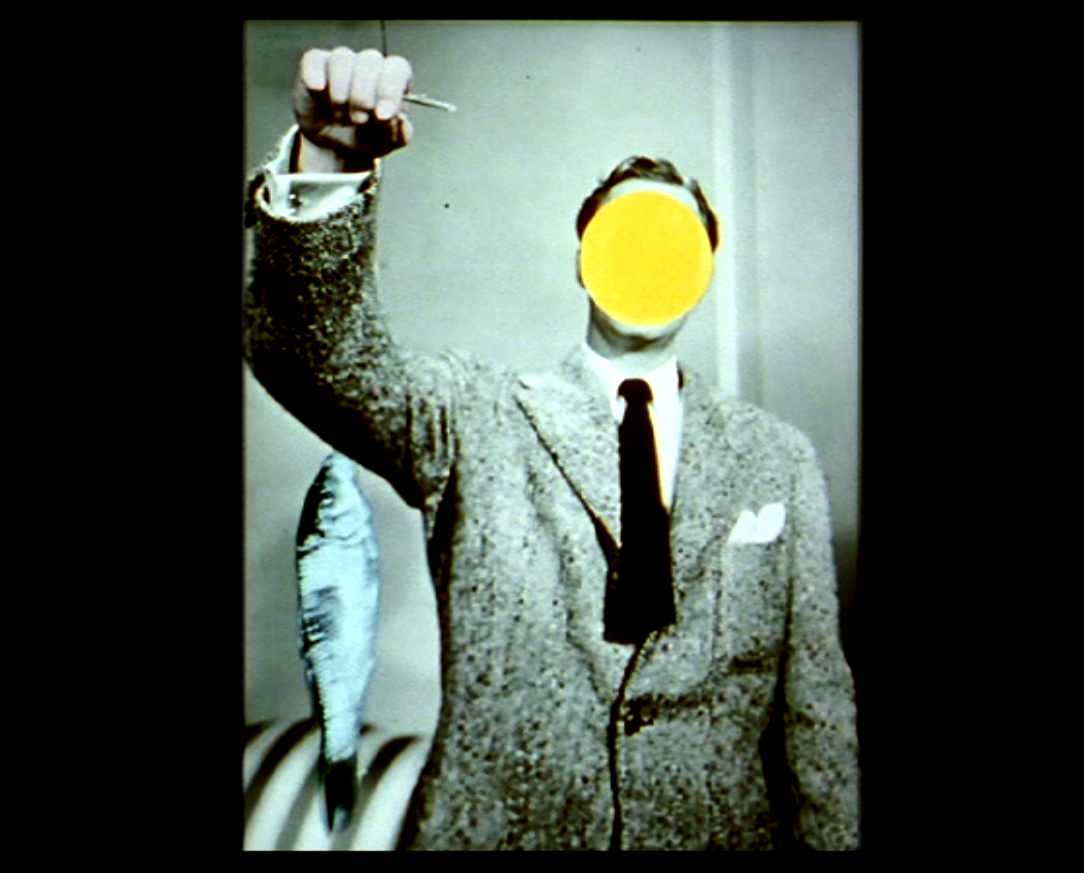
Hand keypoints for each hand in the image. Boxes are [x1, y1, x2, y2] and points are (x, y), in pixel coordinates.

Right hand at [292, 47, 413, 171]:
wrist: (335, 149)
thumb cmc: (366, 139)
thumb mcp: (387, 144)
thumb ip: (400, 134)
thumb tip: (401, 119)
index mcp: (392, 80)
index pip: (398, 68)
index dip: (391, 90)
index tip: (383, 115)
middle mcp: (369, 66)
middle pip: (370, 60)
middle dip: (364, 95)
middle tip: (359, 121)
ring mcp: (341, 63)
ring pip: (342, 57)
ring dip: (341, 90)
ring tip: (341, 117)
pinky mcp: (315, 67)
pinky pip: (313, 59)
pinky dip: (315, 73)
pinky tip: (318, 89)